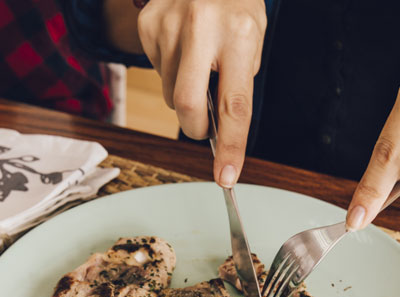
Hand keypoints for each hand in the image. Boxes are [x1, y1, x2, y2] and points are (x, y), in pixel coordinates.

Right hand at [137, 0, 266, 187]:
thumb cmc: (235, 6)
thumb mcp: (252, 36)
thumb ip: (237, 81)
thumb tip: (215, 126)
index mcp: (239, 33)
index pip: (235, 105)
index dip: (231, 146)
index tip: (226, 176)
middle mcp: (201, 28)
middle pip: (188, 106)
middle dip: (195, 127)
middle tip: (204, 125)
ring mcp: (168, 25)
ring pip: (171, 92)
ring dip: (184, 93)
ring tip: (198, 61)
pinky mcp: (147, 25)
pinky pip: (157, 71)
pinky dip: (171, 71)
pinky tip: (182, 46)